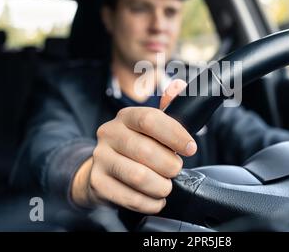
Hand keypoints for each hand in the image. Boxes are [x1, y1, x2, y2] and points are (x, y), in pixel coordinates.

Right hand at [71, 79, 194, 213]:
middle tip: (176, 170)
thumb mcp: (153, 126)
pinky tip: (156, 200)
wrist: (104, 170)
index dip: (174, 134)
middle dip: (170, 165)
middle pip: (146, 150)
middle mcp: (109, 133)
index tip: (191, 148)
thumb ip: (169, 108)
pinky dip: (150, 203)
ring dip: (161, 186)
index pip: (150, 119)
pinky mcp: (97, 182)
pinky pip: (130, 197)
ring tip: (166, 186)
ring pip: (139, 176)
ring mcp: (100, 158)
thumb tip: (179, 86)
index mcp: (126, 117)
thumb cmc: (136, 146)